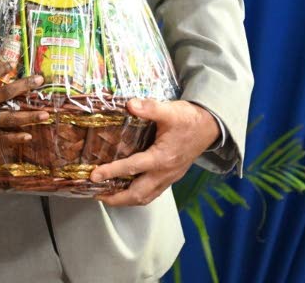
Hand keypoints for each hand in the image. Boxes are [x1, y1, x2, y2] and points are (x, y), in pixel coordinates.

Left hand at [90, 99, 220, 206]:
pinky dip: (138, 195)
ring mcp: (169, 177)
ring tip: (108, 197)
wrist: (210, 127)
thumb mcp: (170, 111)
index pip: (132, 168)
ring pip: (146, 197)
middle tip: (97, 195)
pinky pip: (153, 193)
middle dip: (116, 198)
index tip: (94, 175)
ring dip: (126, 200)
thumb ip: (150, 108)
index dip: (111, 172)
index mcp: (162, 158)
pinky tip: (128, 190)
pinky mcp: (172, 177)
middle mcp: (164, 172)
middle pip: (138, 194)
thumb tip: (130, 105)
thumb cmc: (189, 119)